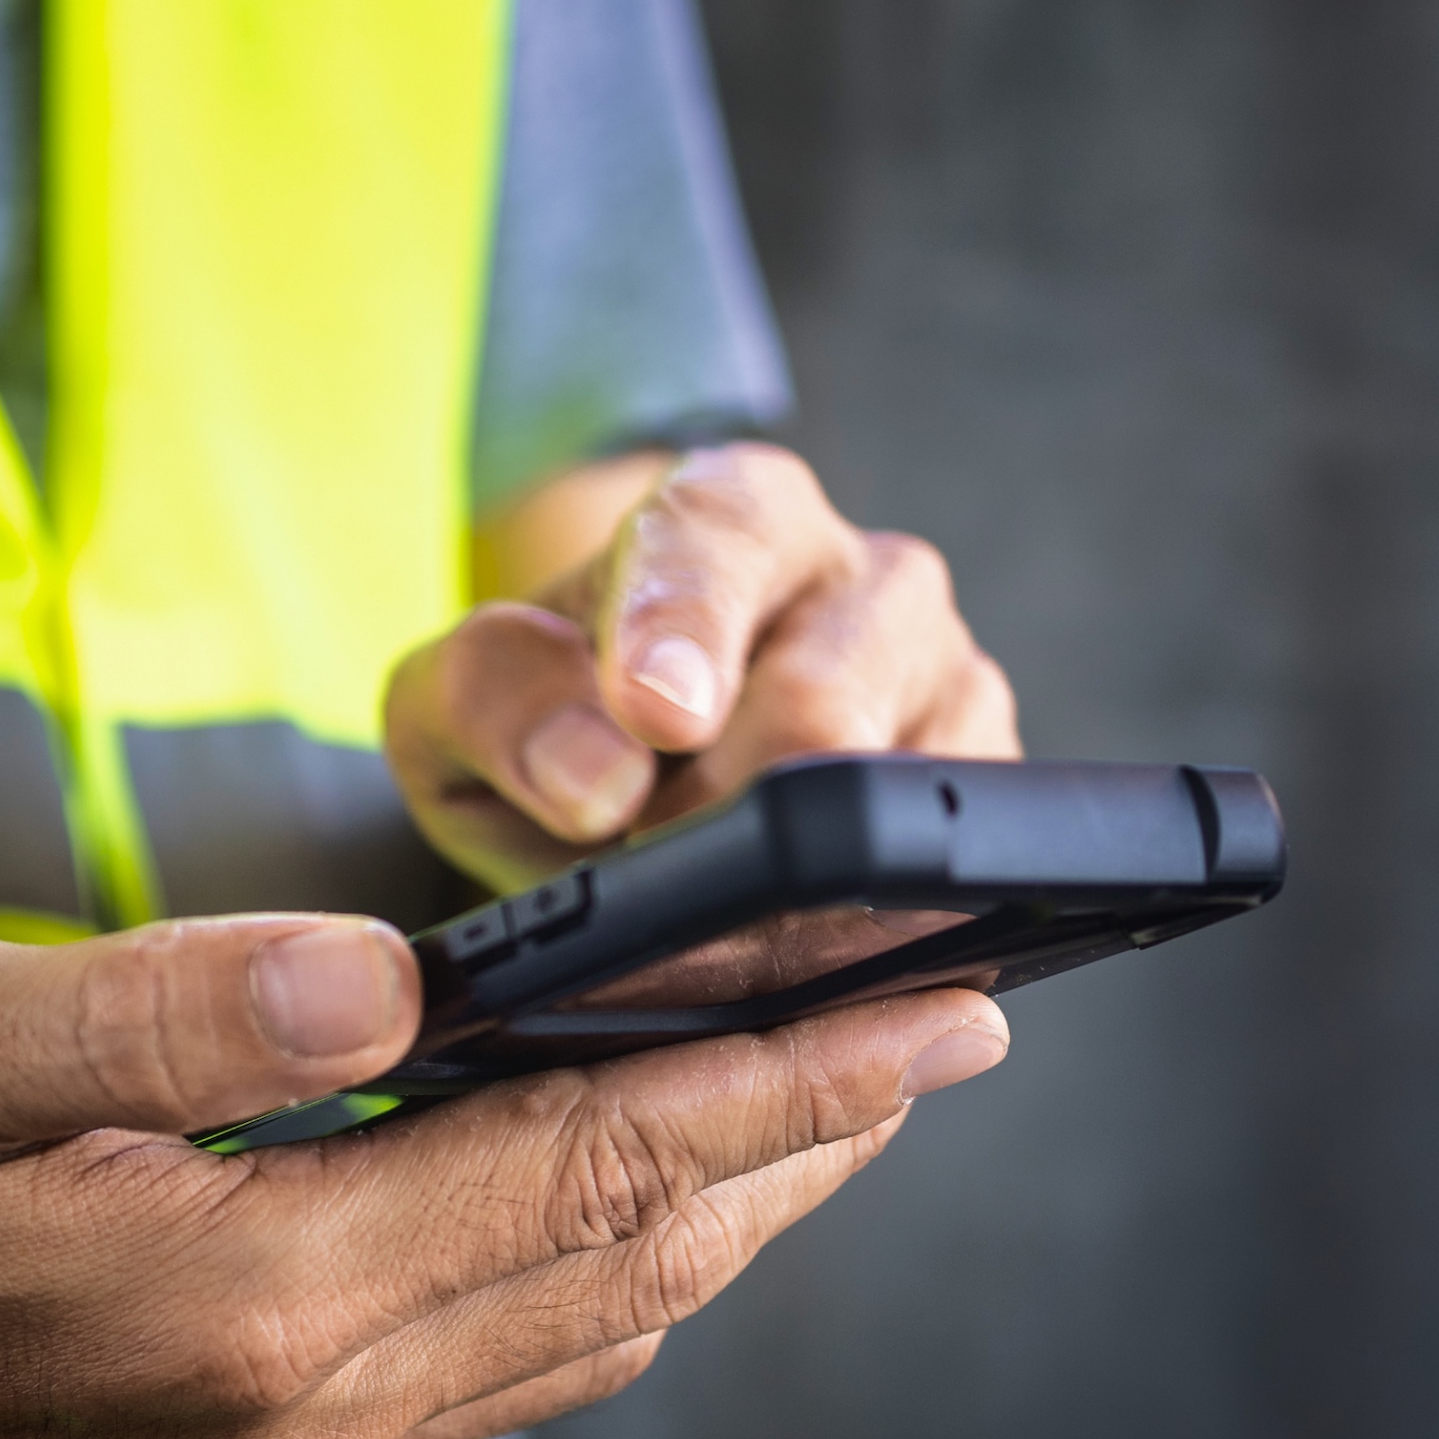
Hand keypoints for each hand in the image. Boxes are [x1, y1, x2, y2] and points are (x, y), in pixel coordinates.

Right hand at [0, 915, 1006, 1438]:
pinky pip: (512, 1357)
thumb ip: (179, 1004)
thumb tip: (392, 970)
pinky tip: (655, 1202)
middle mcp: (307, 1408)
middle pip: (634, 1254)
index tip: (936, 1014)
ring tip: (842, 1106)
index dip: (785, 1082)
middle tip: (946, 1040)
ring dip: (737, 1205)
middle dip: (813, 1142)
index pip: (593, 1166)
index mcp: (250, 1303)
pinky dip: (622, 1265)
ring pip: (594, 1316)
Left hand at [388, 442, 1019, 890]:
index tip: (655, 714)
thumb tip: (596, 774)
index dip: (687, 626)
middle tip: (632, 854)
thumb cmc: (548, 725)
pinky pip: (940, 874)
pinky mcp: (983, 786)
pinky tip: (777, 926)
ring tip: (699, 882)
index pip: (724, 537)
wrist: (618, 779)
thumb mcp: (455, 705)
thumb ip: (494, 701)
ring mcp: (944, 679)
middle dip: (711, 805)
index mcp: (735, 512)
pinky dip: (845, 923)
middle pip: (822, 699)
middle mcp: (864, 579)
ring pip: (894, 794)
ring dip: (775, 877)